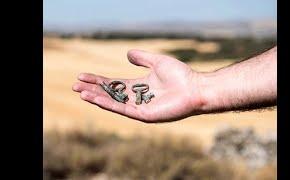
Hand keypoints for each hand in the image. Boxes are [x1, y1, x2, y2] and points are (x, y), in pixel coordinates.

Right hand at [72, 50, 201, 122]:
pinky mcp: (144, 115)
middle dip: (93, 90)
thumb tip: (127, 54)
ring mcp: (140, 108)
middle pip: (110, 94)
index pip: (114, 84)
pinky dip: (109, 104)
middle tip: (75, 85)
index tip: (83, 75)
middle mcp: (137, 98)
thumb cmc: (180, 75)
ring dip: (96, 98)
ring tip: (80, 92)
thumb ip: (142, 58)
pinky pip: (123, 109)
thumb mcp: (157, 61)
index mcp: (139, 86)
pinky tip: (96, 99)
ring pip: (114, 103)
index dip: (99, 80)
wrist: (195, 88)